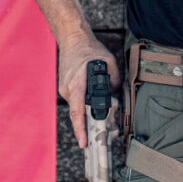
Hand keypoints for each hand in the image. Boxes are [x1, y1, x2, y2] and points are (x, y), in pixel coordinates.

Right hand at [57, 31, 119, 148]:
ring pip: (76, 109)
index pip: (78, 111)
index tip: (84, 143)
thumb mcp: (108, 62)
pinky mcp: (65, 88)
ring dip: (86, 116)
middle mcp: (68, 88)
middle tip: (99, 139)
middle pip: (77, 114)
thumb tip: (117, 93)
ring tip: (98, 124)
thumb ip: (114, 79)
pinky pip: (75, 102)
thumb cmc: (89, 49)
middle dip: (87, 128)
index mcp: (77, 83)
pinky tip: (91, 108)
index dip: (81, 129)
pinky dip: (83, 107)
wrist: (72, 39)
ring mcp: (65, 89)